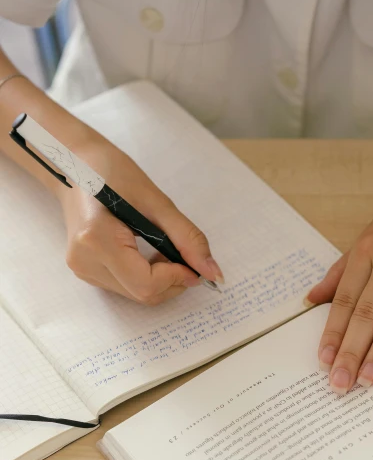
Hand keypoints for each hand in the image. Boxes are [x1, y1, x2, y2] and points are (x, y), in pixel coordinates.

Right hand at [58, 138, 222, 303]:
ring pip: (137, 294)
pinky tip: (147, 254)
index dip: (176, 278)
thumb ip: (188, 239)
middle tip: (182, 255)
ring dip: (161, 280)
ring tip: (161, 248)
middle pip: (143, 294)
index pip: (146, 284)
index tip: (193, 264)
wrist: (73, 165)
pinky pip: (127, 287)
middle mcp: (85, 261)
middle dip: (172, 281)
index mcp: (97, 240)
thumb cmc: (111, 173)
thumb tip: (212, 272)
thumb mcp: (157, 202)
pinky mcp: (86, 271)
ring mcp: (83, 269)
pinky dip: (147, 277)